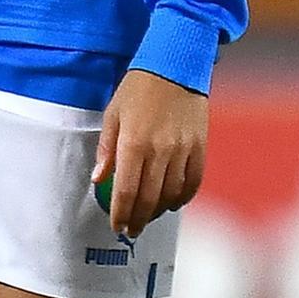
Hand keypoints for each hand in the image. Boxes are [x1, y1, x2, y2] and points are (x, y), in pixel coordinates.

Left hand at [90, 69, 207, 238]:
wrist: (176, 68)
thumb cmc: (138, 90)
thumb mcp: (113, 114)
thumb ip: (106, 149)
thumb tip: (98, 179)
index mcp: (134, 143)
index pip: (125, 191)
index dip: (120, 214)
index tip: (117, 226)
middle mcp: (160, 150)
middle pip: (149, 198)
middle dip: (138, 219)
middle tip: (131, 230)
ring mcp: (183, 149)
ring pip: (172, 193)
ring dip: (159, 210)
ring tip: (149, 217)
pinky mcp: (200, 146)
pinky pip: (194, 180)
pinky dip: (184, 196)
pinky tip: (173, 202)